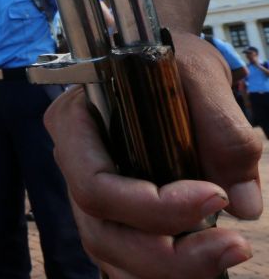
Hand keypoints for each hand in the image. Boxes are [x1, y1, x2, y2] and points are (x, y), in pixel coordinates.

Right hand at [45, 31, 262, 277]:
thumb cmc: (171, 59)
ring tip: (226, 253)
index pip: (94, 183)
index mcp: (74, 121)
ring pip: (110, 253)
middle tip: (231, 247)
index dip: (148, 206)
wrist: (165, 59)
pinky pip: (124, 259)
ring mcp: (89, 193)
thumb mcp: (199, 74)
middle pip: (100, 231)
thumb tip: (243, 202)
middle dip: (165, 254)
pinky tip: (204, 262)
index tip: (214, 196)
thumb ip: (223, 129)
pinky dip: (161, 271)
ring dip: (168, 269)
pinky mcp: (113, 213)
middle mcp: (73, 162)